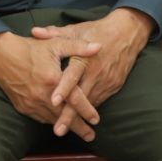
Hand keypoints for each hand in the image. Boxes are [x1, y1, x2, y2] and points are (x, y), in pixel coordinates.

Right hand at [0, 31, 101, 139]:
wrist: (0, 55)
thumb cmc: (30, 47)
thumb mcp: (55, 44)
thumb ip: (78, 47)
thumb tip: (98, 47)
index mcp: (53, 80)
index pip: (75, 100)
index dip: (87, 111)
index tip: (96, 120)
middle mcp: (42, 95)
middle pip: (65, 116)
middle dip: (79, 127)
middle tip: (91, 136)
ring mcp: (31, 103)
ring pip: (52, 120)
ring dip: (65, 127)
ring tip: (78, 132)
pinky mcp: (23, 107)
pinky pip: (40, 117)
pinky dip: (51, 120)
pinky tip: (57, 122)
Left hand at [33, 8, 153, 134]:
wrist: (127, 33)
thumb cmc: (97, 30)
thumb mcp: (76, 29)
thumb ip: (54, 34)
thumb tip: (34, 31)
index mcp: (84, 58)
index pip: (72, 76)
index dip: (63, 89)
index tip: (53, 102)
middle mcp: (95, 72)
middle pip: (81, 98)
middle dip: (69, 115)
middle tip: (58, 131)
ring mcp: (106, 81)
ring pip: (91, 103)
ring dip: (79, 117)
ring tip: (65, 130)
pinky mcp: (113, 85)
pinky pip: (99, 100)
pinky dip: (88, 109)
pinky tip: (78, 118)